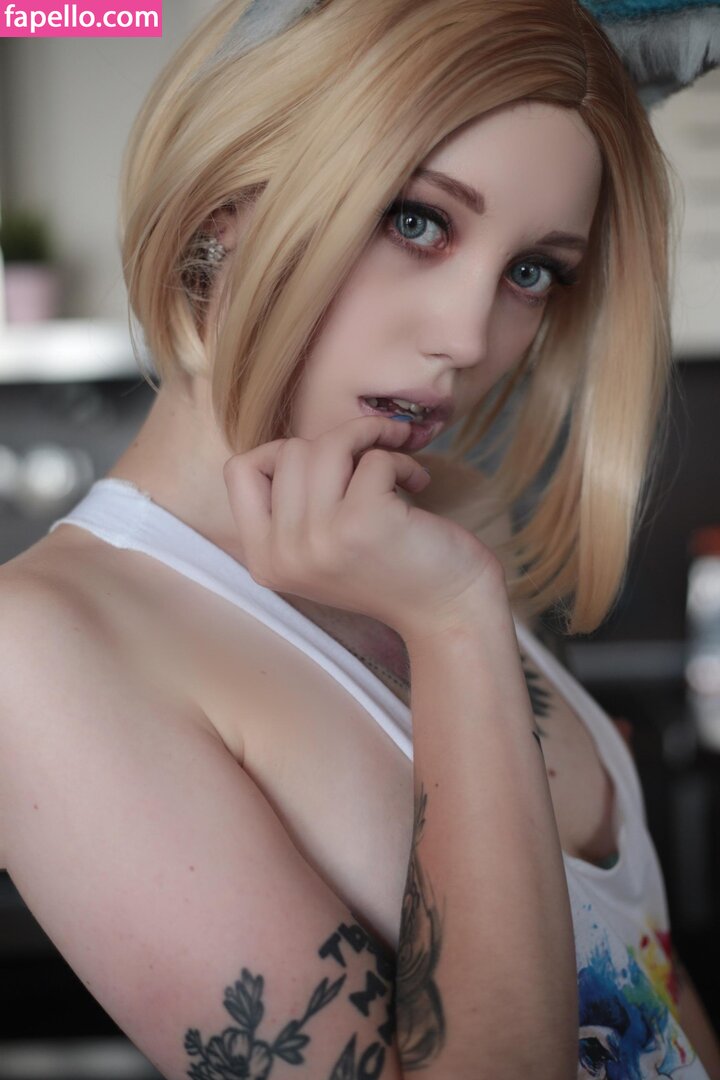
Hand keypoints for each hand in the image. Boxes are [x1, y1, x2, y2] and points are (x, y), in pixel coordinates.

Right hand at [223, 416, 503, 640]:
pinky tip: (417, 485)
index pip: (240, 471)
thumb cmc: (389, 569)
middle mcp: (284, 553)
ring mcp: (320, 538)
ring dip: (370, 440)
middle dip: (337, 443)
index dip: (282, 452)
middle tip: (372, 460)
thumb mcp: (320, 549)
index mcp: (265, 560)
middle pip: (289, 452)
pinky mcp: (363, 520)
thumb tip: (293, 442)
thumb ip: (293, 507)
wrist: (448, 611)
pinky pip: (374, 458)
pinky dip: (402, 462)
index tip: (325, 464)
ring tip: (395, 464)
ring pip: (328, 445)